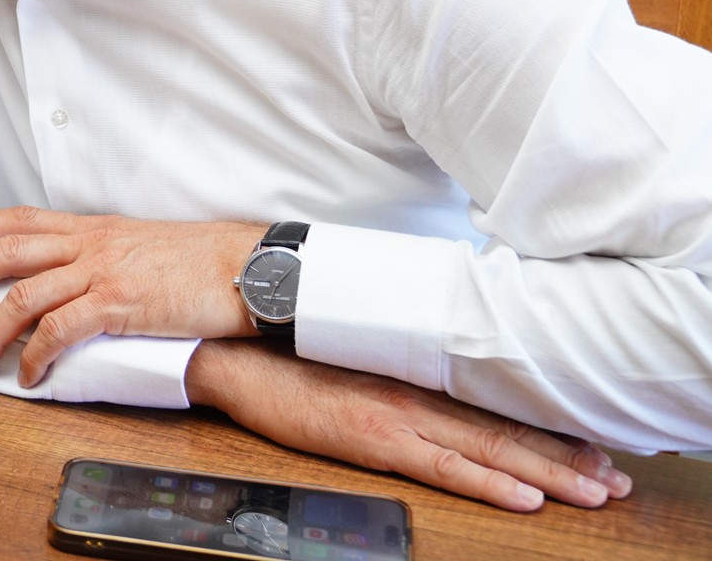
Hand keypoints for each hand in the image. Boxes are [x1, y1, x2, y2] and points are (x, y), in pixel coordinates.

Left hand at [0, 206, 262, 384]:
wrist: (249, 266)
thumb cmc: (206, 260)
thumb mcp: (148, 244)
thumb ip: (112, 254)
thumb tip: (90, 272)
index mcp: (96, 227)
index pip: (25, 218)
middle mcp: (91, 243)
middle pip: (8, 249)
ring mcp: (102, 271)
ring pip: (24, 293)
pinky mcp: (118, 304)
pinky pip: (61, 330)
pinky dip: (37, 354)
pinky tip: (29, 375)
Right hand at [188, 339, 631, 511]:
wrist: (237, 354)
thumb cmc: (290, 356)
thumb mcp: (357, 359)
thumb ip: (399, 372)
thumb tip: (436, 385)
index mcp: (416, 374)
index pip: (496, 406)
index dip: (549, 428)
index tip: (593, 447)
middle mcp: (417, 392)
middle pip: (507, 429)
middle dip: (568, 458)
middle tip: (614, 481)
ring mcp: (399, 414)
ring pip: (490, 448)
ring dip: (549, 472)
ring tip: (594, 492)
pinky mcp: (373, 437)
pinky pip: (442, 466)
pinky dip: (487, 482)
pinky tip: (523, 497)